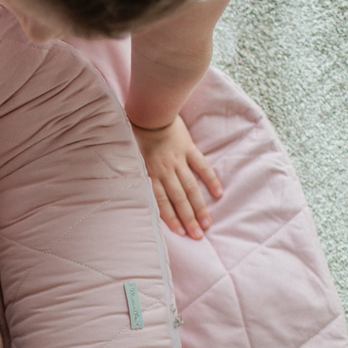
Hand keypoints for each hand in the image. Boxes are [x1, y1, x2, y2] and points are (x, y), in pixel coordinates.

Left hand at [132, 115, 222, 239]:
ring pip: (191, 188)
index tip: (179, 233)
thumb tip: (131, 192)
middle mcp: (165, 170)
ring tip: (207, 224)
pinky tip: (218, 194)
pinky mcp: (189, 149)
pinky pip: (202, 167)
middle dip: (188, 219)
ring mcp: (179, 160)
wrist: (149, 111)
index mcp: (150, 174)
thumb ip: (134, 174)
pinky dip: (211, 180)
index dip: (171, 218)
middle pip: (179, 199)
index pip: (161, 202)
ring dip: (200, 207)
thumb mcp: (129, 157)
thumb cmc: (134, 134)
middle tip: (197, 236)